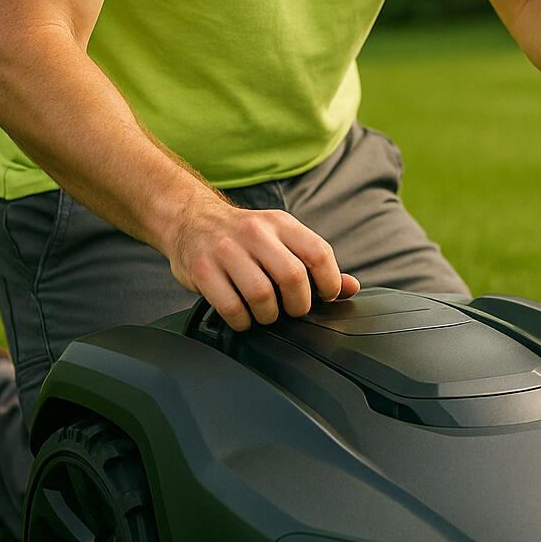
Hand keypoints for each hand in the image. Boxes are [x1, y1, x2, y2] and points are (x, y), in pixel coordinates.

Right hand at [167, 196, 359, 330]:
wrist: (190, 219)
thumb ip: (314, 262)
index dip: (329, 283)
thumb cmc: (242, 236)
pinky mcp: (204, 270)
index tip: (324, 296)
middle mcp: (255, 233)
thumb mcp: (280, 238)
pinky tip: (243, 317)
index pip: (318, 253)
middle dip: (298, 305)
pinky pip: (232, 308)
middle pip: (292, 277)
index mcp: (280, 224)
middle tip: (291, 310)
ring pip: (261, 295)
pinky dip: (243, 322)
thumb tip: (350, 286)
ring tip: (265, 314)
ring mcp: (227, 251)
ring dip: (268, 316)